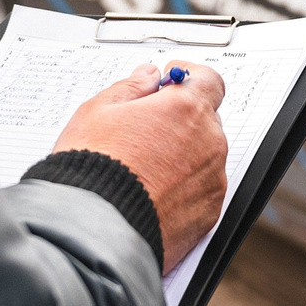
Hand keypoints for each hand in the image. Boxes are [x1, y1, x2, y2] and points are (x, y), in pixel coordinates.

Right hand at [51, 62, 228, 272]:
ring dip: (183, 155)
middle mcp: (209, 141)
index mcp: (187, 109)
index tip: (171, 82)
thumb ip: (131, 88)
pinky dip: (184, 188)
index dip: (188, 78)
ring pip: (204, 156)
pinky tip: (153, 192)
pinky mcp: (209, 213)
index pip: (208, 79)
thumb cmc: (93, 168)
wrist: (95, 229)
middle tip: (146, 130)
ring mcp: (213, 180)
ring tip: (143, 168)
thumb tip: (148, 77)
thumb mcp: (98, 111)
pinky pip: (202, 190)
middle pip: (205, 119)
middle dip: (180, 119)